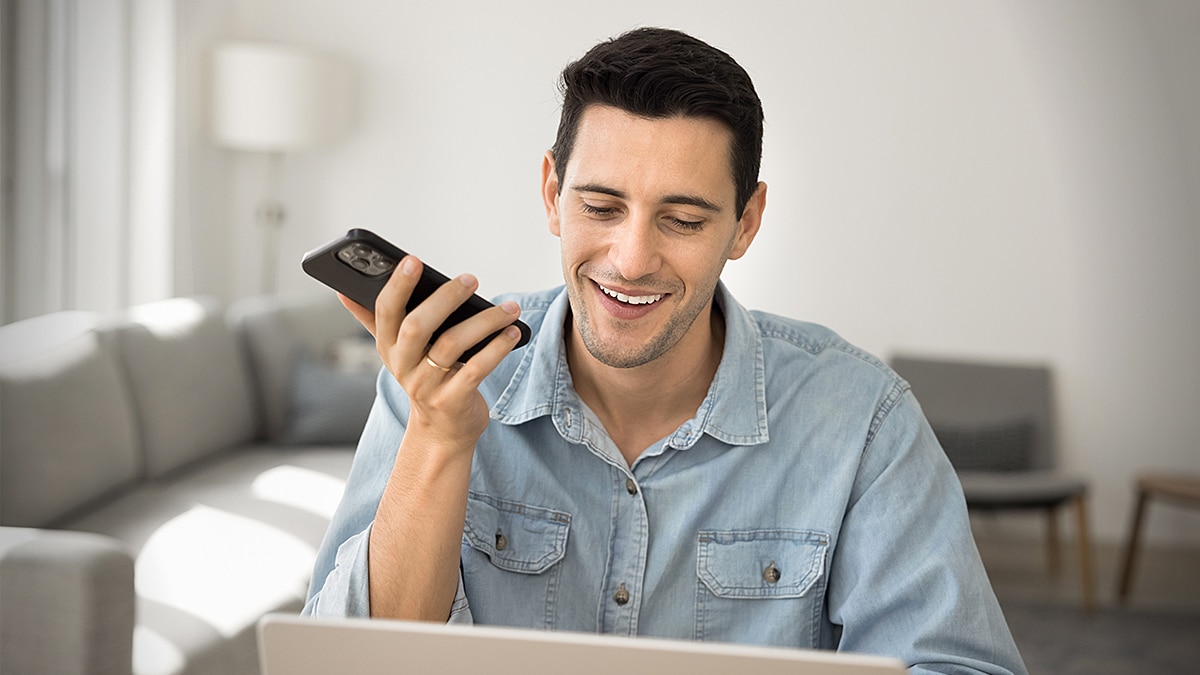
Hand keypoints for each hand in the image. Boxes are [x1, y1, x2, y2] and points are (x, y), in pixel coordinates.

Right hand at [338, 255, 522, 448]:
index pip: (385, 311)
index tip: (412, 260)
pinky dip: (496, 349)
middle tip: (470, 279)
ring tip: (509, 308)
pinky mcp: (452, 401)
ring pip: (452, 344)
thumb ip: (374, 322)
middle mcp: (404, 365)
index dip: (397, 285)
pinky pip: (476, 369)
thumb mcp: (397, 353)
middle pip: (417, 326)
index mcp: (389, 347)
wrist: (442, 431)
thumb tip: (343, 292)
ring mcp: (427, 385)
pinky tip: (512, 333)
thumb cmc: (425, 378)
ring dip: (484, 322)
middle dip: (444, 298)